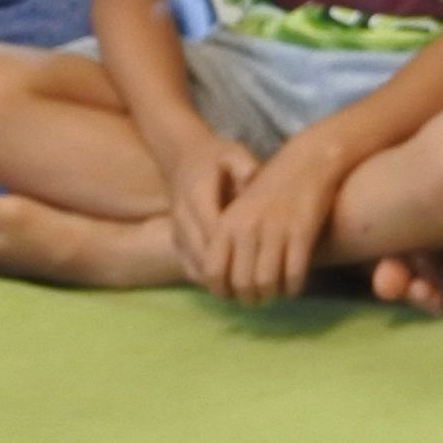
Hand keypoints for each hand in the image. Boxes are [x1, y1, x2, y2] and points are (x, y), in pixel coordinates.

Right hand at [165, 136, 260, 285]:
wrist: (183, 160)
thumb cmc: (215, 158)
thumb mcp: (232, 153)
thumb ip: (243, 165)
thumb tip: (253, 177)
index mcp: (196, 195)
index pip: (215, 232)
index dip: (239, 252)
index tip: (266, 261)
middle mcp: (182, 219)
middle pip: (206, 257)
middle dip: (234, 274)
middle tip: (264, 284)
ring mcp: (177, 234)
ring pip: (198, 269)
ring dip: (225, 282)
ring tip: (254, 289)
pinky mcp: (177, 245)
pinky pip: (193, 272)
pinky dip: (214, 282)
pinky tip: (238, 284)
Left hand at [205, 135, 346, 304]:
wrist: (306, 163)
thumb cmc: (271, 191)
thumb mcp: (240, 211)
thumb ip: (228, 243)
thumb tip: (224, 282)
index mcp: (227, 224)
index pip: (213, 273)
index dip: (222, 292)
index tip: (233, 295)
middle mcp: (248, 229)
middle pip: (241, 283)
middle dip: (250, 298)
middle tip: (258, 299)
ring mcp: (275, 230)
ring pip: (266, 283)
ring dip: (271, 295)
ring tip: (275, 293)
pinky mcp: (302, 232)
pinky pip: (294, 274)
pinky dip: (292, 287)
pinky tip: (293, 285)